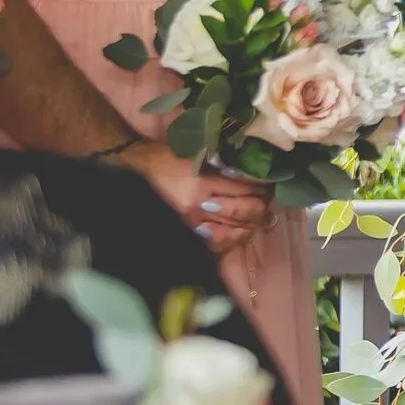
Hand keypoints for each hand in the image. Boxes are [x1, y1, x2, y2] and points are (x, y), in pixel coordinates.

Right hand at [113, 140, 269, 253]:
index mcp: (204, 185)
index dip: (262, 188)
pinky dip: (230, 241)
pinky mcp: (185, 234)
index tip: (267, 185)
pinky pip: (215, 246)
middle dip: (261, 207)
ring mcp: (192, 225)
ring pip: (234, 233)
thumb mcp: (199, 158)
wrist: (136, 172)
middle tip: (265, 200)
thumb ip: (225, 170)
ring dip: (250, 225)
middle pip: (245, 213)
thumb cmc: (168, 160)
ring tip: (256, 218)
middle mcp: (200, 208)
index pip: (246, 190)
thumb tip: (253, 179)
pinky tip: (237, 233)